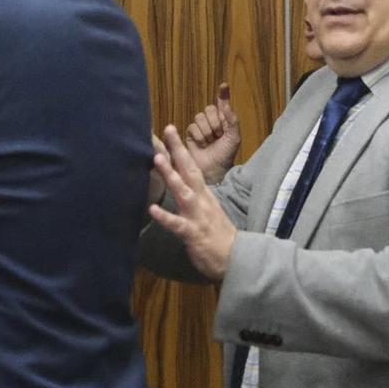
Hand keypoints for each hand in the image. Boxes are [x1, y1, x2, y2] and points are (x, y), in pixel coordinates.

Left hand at [146, 124, 237, 282]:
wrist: (236, 258)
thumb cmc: (218, 235)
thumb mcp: (206, 209)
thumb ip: (194, 195)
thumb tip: (180, 182)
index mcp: (204, 194)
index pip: (191, 166)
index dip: (179, 148)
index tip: (169, 129)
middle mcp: (201, 200)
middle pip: (189, 169)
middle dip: (177, 149)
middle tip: (167, 129)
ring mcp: (197, 215)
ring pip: (183, 191)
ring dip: (170, 175)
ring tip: (157, 159)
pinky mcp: (193, 233)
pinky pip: (177, 224)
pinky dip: (165, 216)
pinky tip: (151, 209)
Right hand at [185, 82, 240, 184]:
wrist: (213, 170)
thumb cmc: (225, 155)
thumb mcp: (234, 137)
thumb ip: (232, 120)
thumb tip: (227, 103)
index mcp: (225, 120)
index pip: (222, 104)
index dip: (223, 95)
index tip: (224, 86)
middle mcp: (212, 122)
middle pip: (209, 109)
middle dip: (215, 122)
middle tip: (219, 135)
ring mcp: (200, 127)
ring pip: (200, 118)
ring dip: (207, 131)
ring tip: (210, 142)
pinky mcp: (190, 134)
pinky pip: (193, 127)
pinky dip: (199, 136)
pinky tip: (202, 145)